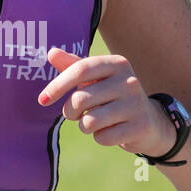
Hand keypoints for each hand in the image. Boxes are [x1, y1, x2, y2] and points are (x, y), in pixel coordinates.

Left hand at [37, 47, 175, 157]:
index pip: (80, 70)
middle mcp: (129, 80)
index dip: (57, 85)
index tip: (42, 100)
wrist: (149, 121)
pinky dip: (100, 137)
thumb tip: (51, 52)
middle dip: (70, 112)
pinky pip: (103, 137)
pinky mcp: (139, 126)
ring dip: (85, 126)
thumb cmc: (113, 96)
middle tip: (75, 114)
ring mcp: (136, 104)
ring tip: (95, 122)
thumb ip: (73, 66)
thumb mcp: (96, 78)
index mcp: (117, 63)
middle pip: (81, 99)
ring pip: (89, 121)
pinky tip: (110, 131)